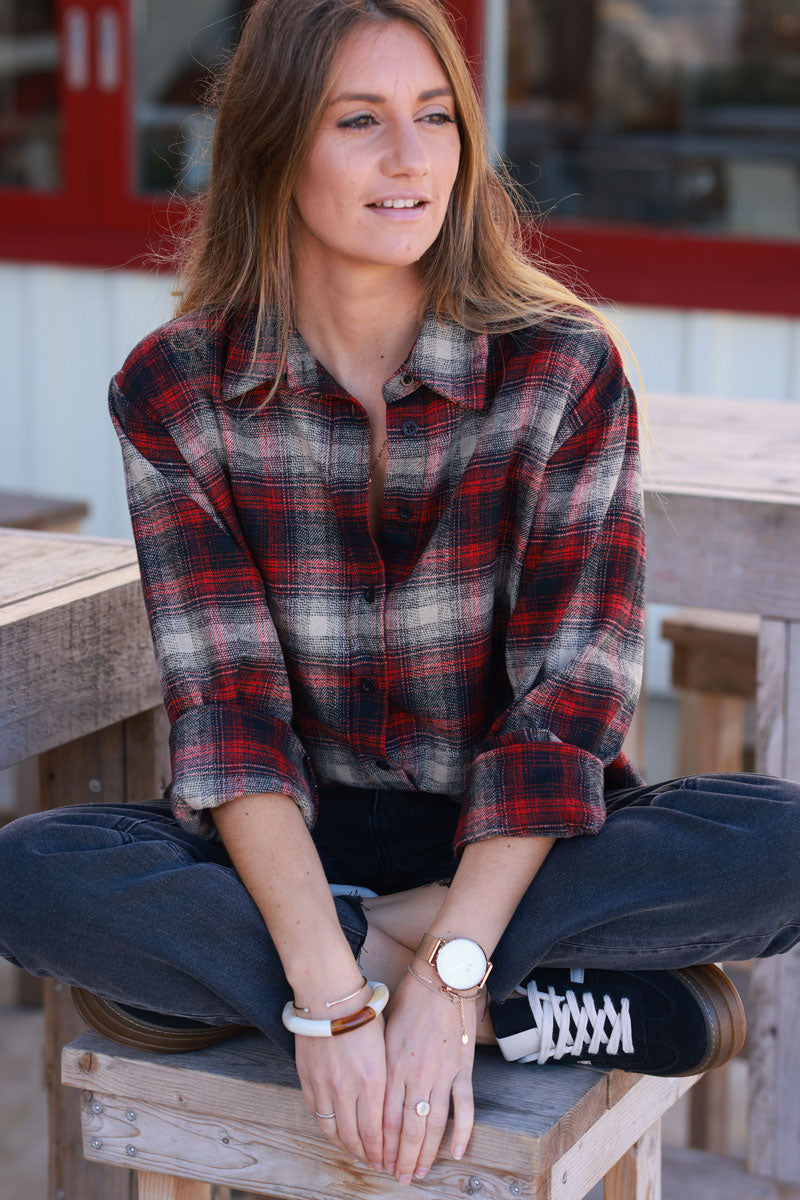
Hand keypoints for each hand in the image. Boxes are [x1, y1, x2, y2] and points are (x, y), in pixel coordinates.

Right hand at [295, 1014, 386, 1169]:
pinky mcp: (308, 1080)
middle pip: (356, 1138)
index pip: (376, 1132)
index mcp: (372, 1081)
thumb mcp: (386, 1047)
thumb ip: (387, 1080)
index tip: (388, 1161)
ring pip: (334, 1131)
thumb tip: (392, 1107)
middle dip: (367, 1156)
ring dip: (347, 1147)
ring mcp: (324, 1086)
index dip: (382, 1152)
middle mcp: (347, 1089)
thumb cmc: (364, 1015)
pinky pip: (318, 1115)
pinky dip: (328, 1128)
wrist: (330, 997)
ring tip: (357, 1153)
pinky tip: (336, 1132)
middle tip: (376, 1164)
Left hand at [382, 968, 475, 1184]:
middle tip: (400, 1177)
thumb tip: (372, 1092)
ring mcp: (442, 1074)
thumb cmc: (410, 1001)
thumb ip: (381, 1064)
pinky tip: (458, 1151)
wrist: (442, 979)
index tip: (378, 1161)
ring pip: (434, 1124)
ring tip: (420, 1172)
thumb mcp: (385, 1031)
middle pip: (408, 1127)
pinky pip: (464, 1107)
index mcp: (393, 1066)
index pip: (385, 1117)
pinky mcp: (463, 1069)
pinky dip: (462, 1131)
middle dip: (402, 1157)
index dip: (381, 1144)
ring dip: (426, 1151)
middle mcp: (416, 1075)